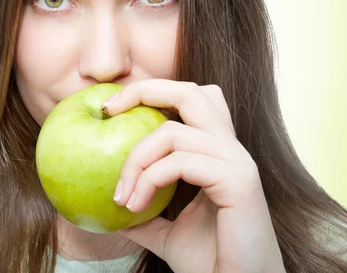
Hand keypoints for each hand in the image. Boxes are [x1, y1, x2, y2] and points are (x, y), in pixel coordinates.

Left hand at [102, 79, 284, 272]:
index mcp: (217, 153)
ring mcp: (237, 161)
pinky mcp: (238, 180)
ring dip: (135, 160)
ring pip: (173, 131)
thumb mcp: (165, 231)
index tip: (111, 111)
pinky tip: (134, 206)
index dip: (151, 92)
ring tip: (121, 196)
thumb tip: (110, 202)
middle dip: (144, 90)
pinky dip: (149, 179)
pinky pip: (179, 162)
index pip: (190, 99)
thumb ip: (144, 210)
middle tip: (109, 110)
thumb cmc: (209, 262)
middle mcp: (230, 149)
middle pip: (190, 91)